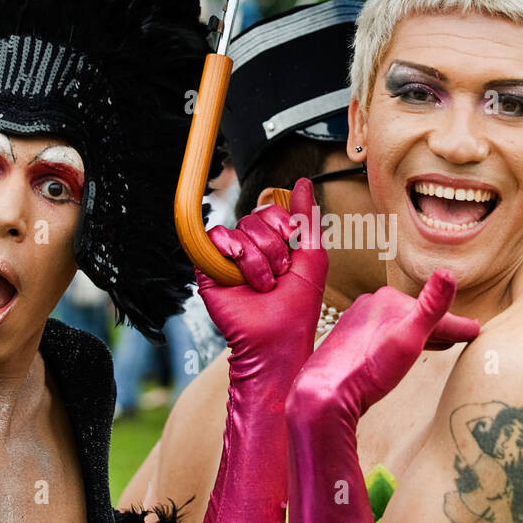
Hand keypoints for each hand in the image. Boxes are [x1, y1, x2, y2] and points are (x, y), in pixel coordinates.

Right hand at [196, 177, 327, 382]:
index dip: (285, 227)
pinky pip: (214, 237)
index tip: (291, 255)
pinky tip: (239, 273)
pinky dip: (230, 250)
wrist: (276, 340)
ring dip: (257, 260)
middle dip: (273, 249)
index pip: (273, 211)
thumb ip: (307, 218)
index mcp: (274, 243)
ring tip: (261, 286)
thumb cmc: (297, 307)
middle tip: (277, 277)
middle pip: (256, 218)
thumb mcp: (313, 257)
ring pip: (239, 229)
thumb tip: (303, 182)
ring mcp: (228, 257)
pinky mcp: (209, 268)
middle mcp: (250, 248)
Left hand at [288, 269, 479, 420]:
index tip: (477, 332)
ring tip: (437, 344)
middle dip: (439, 327)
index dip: (457, 326)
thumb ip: (431, 307)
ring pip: (398, 326)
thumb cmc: (369, 369)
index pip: (433, 313)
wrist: (325, 394)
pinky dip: (398, 343)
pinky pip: (382, 339)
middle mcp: (371, 306)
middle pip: (415, 317)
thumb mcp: (409, 339)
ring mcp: (357, 324)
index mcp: (389, 300)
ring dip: (418, 334)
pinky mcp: (348, 344)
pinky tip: (398, 355)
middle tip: (461, 335)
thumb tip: (448, 273)